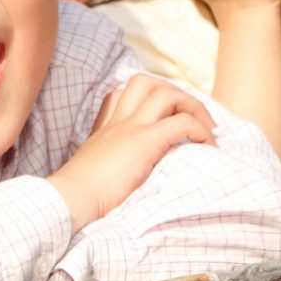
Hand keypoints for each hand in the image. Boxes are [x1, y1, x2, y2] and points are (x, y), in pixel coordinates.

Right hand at [49, 75, 214, 229]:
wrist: (72, 198)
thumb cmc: (79, 196)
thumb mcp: (91, 174)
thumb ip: (107, 168)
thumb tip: (122, 182)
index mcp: (104, 130)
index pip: (119, 95)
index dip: (142, 99)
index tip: (161, 118)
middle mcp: (118, 123)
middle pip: (144, 82)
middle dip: (173, 93)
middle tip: (191, 118)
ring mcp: (131, 128)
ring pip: (165, 93)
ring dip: (192, 106)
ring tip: (206, 129)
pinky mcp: (145, 141)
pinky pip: (182, 123)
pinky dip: (200, 130)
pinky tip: (207, 146)